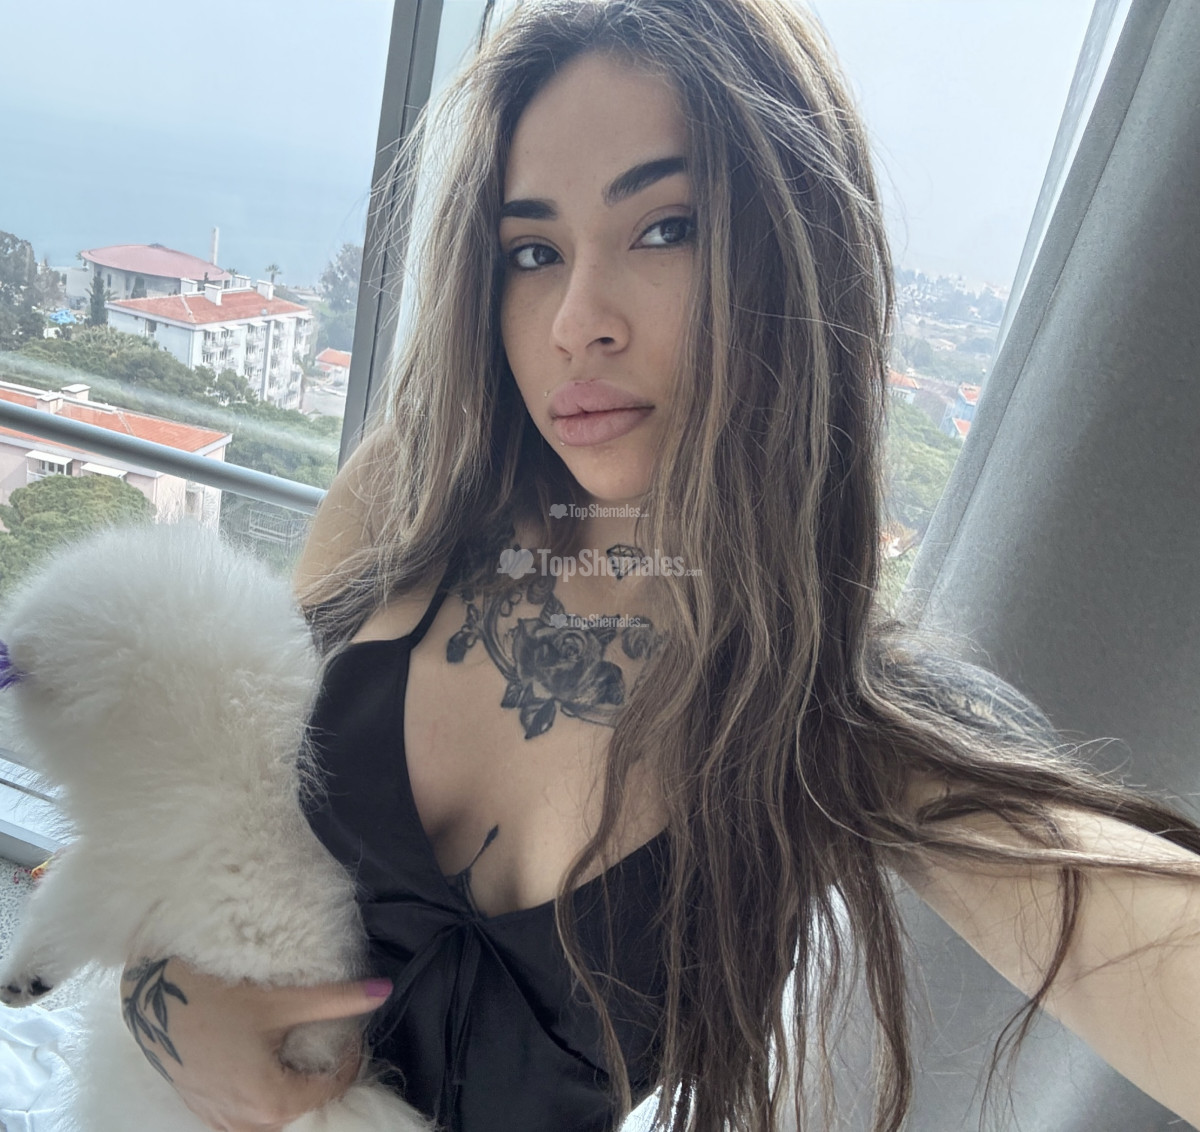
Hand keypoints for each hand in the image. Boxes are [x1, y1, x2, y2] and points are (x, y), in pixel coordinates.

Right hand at [120, 956, 391, 1131]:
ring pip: (272, 1120)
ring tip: (300, 1053)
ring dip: (292, 1093)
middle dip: (321, 1081)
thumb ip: (338, 1000)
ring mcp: (218, 1121)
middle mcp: (244, 1123)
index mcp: (269, 1102)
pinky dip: (264, 1098)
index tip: (351, 1032)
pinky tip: (266, 1063)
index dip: (349, 1060)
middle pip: (301, 1111)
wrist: (151, 996)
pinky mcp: (202, 1111)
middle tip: (329, 1042)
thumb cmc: (217, 997)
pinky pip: (245, 1118)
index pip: (330, 1090)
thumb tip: (385, 989)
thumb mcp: (283, 999)